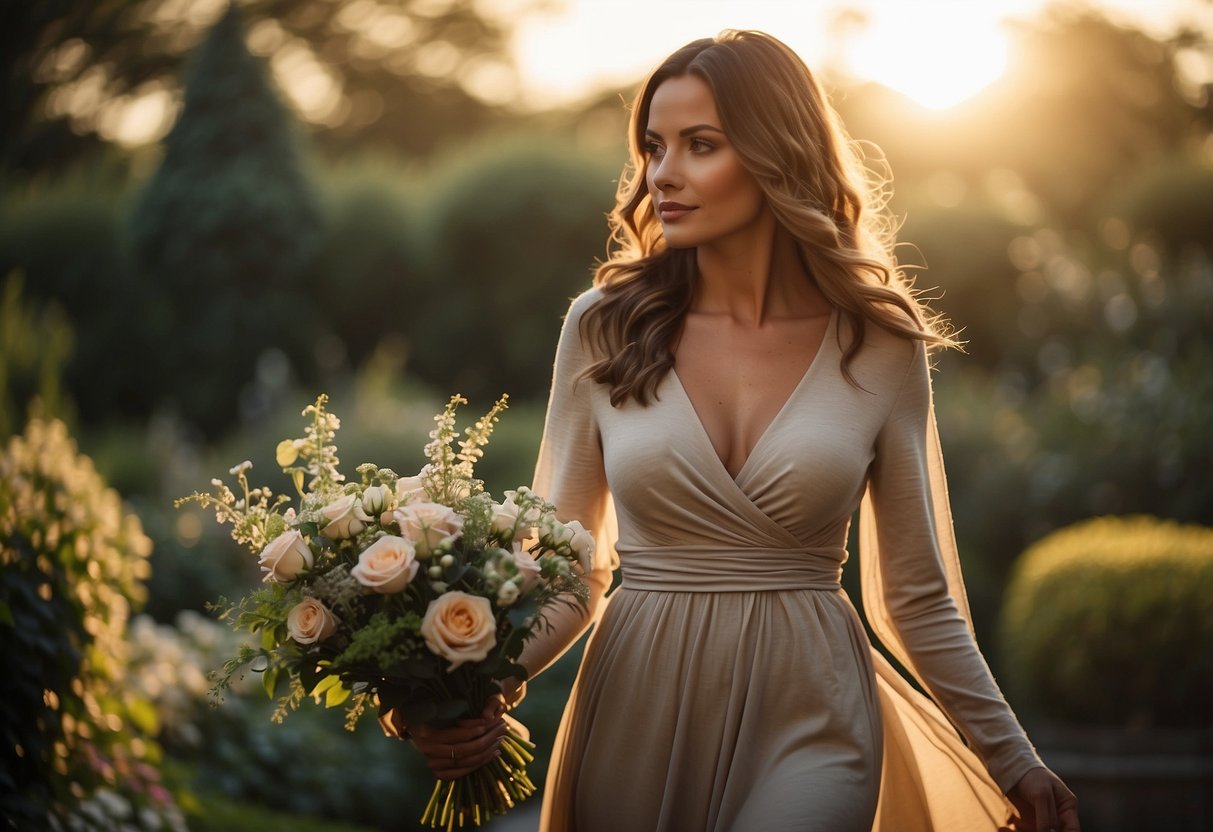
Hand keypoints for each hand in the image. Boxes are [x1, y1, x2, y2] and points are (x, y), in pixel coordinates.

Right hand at [379, 695, 507, 780]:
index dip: (475, 730)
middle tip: (502, 728)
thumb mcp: (439, 706)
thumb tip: (485, 716)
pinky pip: (463, 772)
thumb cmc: (431, 713)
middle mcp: (428, 751)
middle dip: (487, 740)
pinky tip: (494, 754)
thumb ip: (456, 709)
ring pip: (466, 762)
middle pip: (464, 750)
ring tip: (501, 739)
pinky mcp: (439, 773)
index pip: (456, 735)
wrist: (414, 728)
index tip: (491, 721)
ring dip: (487, 752)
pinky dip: (481, 764)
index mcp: (426, 733)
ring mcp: (432, 764)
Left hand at [1007, 766, 1079, 831]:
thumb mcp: (1041, 795)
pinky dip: (1013, 831)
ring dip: (1023, 831)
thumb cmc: (1031, 775)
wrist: (1011, 767)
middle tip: (1023, 827)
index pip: (1073, 830)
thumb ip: (1046, 817)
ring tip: (1011, 825)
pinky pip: (1023, 831)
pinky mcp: (1028, 822)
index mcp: (1067, 807)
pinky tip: (1002, 828)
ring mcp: (1042, 820)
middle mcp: (1057, 816)